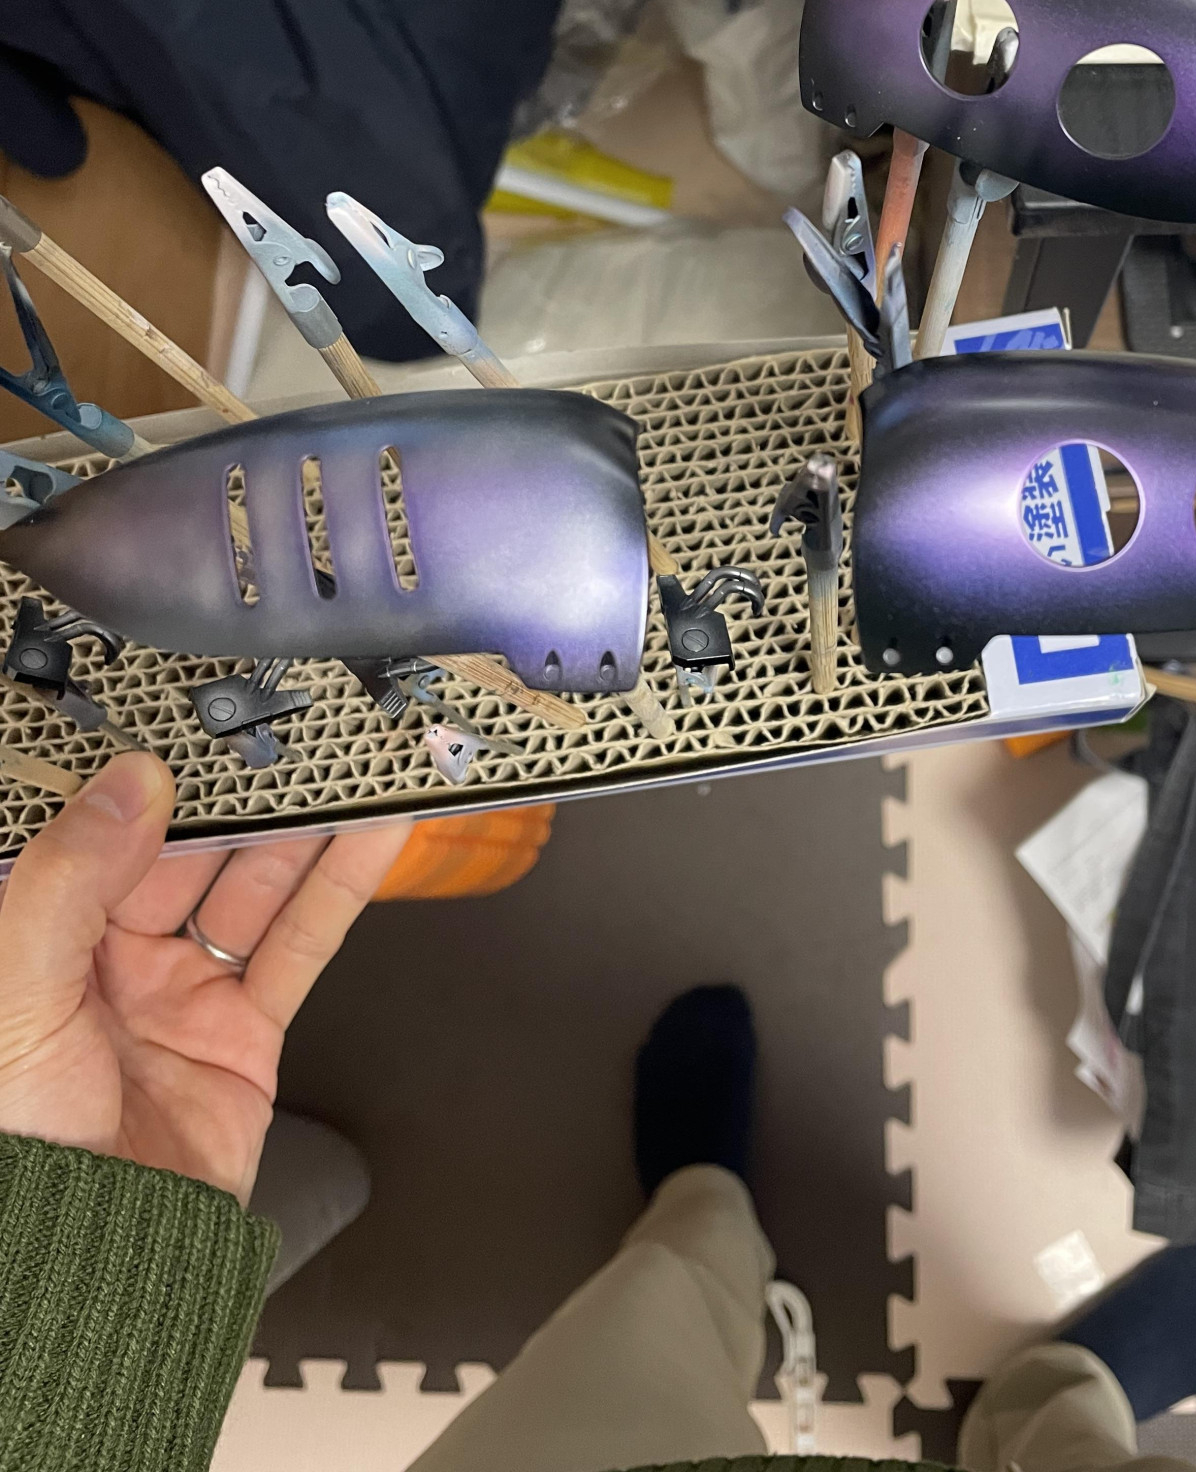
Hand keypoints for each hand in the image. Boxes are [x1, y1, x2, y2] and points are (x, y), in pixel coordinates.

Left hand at [0, 752, 410, 1203]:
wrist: (96, 1269)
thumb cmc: (25, 1150)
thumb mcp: (19, 997)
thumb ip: (67, 881)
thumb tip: (128, 782)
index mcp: (40, 940)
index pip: (100, 830)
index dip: (144, 770)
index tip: (188, 712)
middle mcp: (109, 959)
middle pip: (187, 847)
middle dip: (239, 787)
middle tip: (289, 721)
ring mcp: (182, 992)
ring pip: (253, 884)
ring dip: (303, 823)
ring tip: (351, 761)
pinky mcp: (245, 1031)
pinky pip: (299, 942)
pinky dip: (341, 885)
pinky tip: (374, 835)